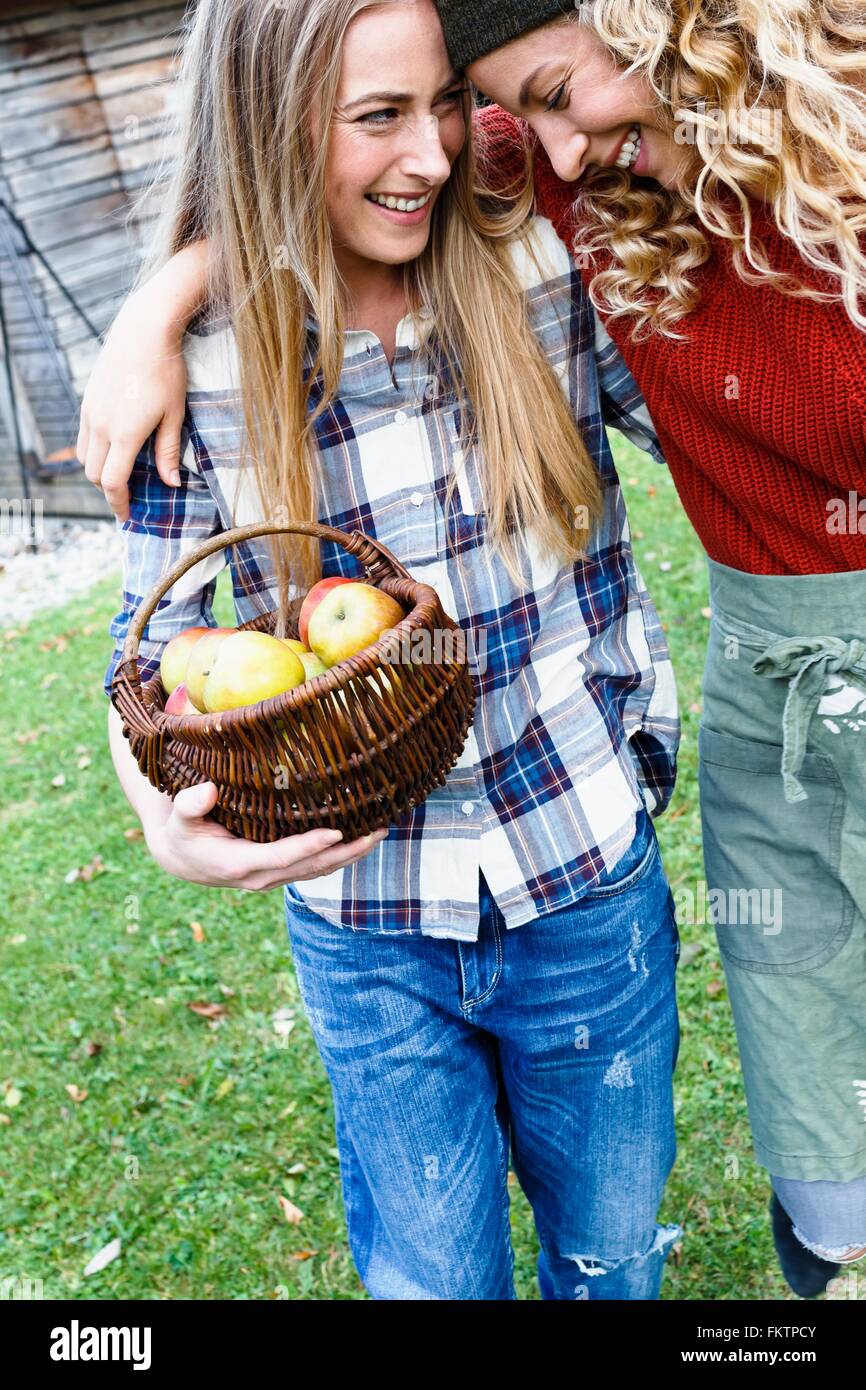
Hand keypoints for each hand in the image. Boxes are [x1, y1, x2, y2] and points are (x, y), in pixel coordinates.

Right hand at [77, 289, 187, 521]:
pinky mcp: (88, 399)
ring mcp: (91, 411)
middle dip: (109, 491)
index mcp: (124, 434)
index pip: (113, 483)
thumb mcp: (175, 414)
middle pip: (95, 474)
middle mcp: (101, 425)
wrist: (145, 330)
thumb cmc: (167, 371)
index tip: (127, 516)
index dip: (119, 504)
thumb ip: (169, 451)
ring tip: (121, 475)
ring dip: (99, 471)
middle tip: (129, 498)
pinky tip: (114, 448)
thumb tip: (172, 483)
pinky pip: (84, 436)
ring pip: (85, 456)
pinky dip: (95, 451)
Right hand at [146, 782, 387, 891]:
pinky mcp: (281, 873)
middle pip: (311, 867)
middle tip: (378, 830)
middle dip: (347, 851)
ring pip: (319, 870)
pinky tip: (361, 839)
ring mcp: (274, 878)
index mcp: (239, 863)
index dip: (309, 846)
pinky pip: (316, 867)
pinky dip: (340, 856)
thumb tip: (208, 791)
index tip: (336, 833)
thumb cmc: (182, 831)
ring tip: (380, 833)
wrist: (182, 858)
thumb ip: (189, 804)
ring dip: (351, 855)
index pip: (281, 856)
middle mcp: (261, 876)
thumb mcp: (178, 817)